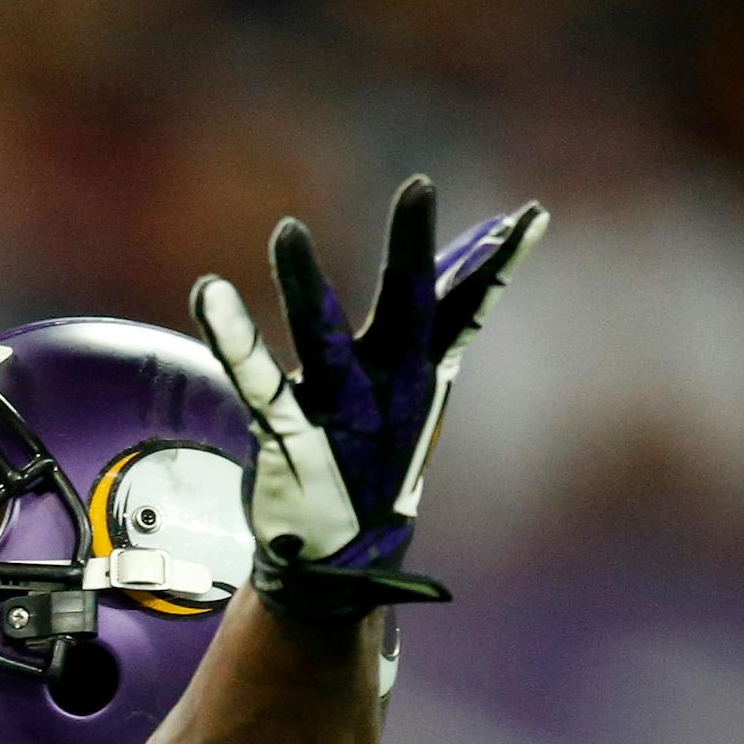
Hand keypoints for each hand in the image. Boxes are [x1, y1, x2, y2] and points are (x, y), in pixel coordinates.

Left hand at [190, 177, 546, 621]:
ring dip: (306, 284)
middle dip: (414, 247)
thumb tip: (466, 266)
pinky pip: (256, 381)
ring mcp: (340, 412)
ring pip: (324, 339)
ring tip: (289, 230)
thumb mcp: (411, 394)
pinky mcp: (285, 435)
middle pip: (409, 307)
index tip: (535, 215)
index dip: (499, 264)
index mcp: (421, 374)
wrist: (338, 558)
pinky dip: (234, 337)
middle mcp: (387, 387)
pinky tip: (209, 291)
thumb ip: (432, 328)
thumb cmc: (369, 459)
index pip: (468, 309)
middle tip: (420, 185)